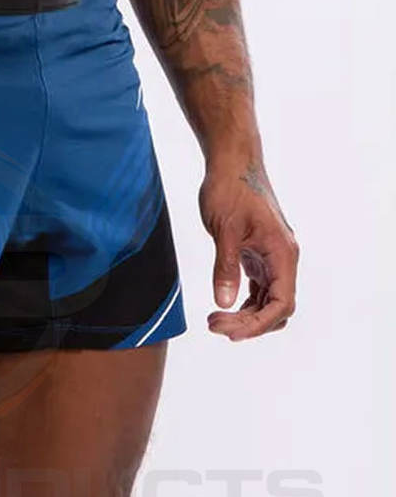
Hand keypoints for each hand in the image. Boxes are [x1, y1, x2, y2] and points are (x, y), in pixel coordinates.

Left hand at [200, 162, 298, 340]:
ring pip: (267, 301)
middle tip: (213, 325)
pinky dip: (244, 304)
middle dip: (248, 324)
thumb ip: (225, 268)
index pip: (282, 303)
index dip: (258, 324)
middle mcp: (282, 258)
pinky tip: (223, 309)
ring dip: (245, 317)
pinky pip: (259, 289)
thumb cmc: (231, 190)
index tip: (229, 332)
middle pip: (276, 307)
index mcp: (282, 254)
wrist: (232, 164)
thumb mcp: (225, 230)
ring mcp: (271, 258)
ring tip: (214, 321)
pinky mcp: (258, 255)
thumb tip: (223, 304)